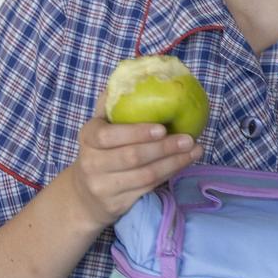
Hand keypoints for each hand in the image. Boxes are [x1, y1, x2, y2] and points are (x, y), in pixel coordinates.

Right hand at [67, 100, 202, 230]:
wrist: (82, 196)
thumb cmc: (100, 152)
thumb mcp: (98, 128)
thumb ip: (111, 104)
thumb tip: (134, 73)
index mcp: (87, 137)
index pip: (109, 135)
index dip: (137, 132)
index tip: (162, 127)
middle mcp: (91, 163)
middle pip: (132, 157)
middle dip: (165, 148)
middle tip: (189, 138)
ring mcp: (104, 186)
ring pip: (145, 175)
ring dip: (174, 162)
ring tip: (195, 150)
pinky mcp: (117, 204)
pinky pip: (148, 188)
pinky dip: (169, 174)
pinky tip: (184, 163)